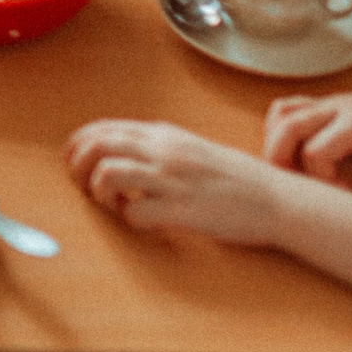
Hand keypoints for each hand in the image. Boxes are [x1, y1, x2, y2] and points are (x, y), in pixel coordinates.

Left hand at [65, 120, 287, 244]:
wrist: (278, 200)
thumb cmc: (238, 180)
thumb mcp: (194, 148)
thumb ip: (159, 144)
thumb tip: (122, 147)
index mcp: (164, 134)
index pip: (103, 128)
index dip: (78, 145)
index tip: (72, 162)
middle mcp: (165, 151)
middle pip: (97, 145)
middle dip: (78, 167)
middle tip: (84, 187)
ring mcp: (173, 179)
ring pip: (109, 172)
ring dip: (99, 192)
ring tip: (113, 205)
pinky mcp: (183, 208)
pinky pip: (136, 212)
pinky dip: (130, 220)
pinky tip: (144, 223)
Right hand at [264, 74, 351, 199]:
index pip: (316, 152)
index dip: (320, 180)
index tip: (343, 193)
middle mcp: (337, 106)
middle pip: (285, 127)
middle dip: (278, 160)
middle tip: (292, 188)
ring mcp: (330, 102)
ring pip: (280, 113)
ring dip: (275, 142)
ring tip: (290, 171)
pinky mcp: (328, 104)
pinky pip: (289, 108)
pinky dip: (280, 128)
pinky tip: (296, 151)